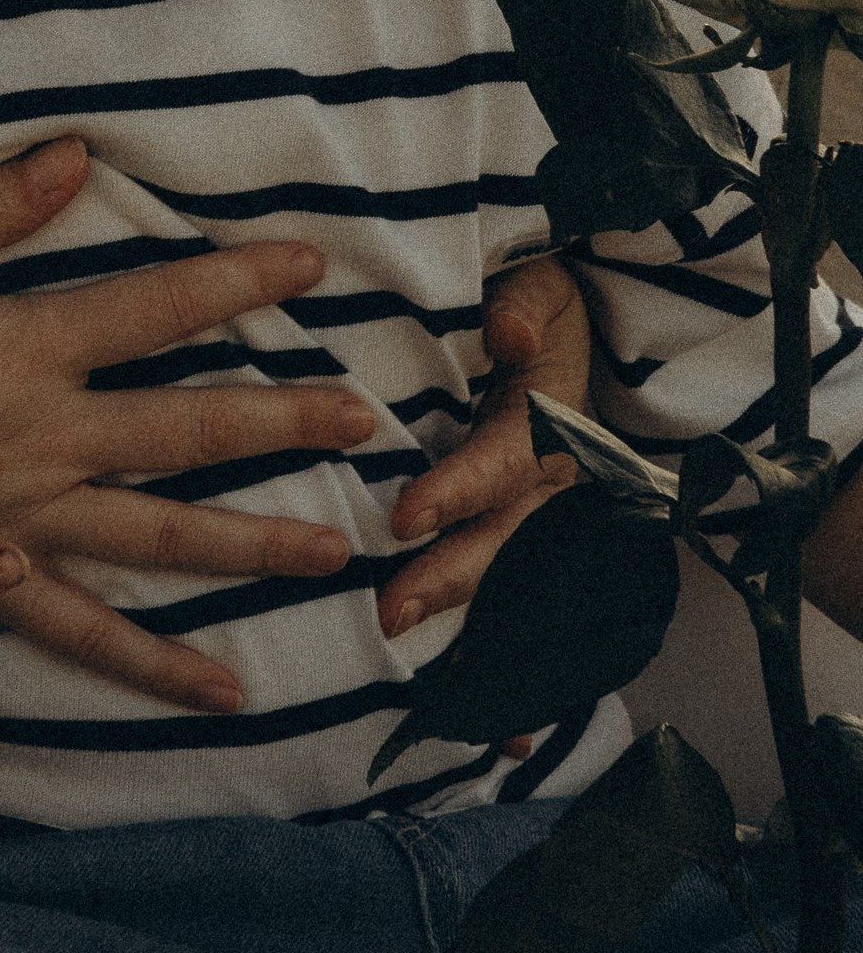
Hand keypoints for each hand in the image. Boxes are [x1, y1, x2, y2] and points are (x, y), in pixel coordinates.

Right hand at [0, 137, 376, 713]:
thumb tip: (74, 155)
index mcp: (20, 347)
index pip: (155, 305)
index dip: (237, 277)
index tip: (314, 264)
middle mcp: (42, 437)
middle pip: (188, 428)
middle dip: (286, 420)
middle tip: (369, 420)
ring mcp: (26, 518)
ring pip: (163, 535)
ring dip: (256, 543)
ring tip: (336, 552)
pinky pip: (90, 633)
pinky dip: (159, 667)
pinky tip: (225, 693)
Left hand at [375, 249, 585, 641]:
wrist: (562, 315)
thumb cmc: (534, 298)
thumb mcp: (537, 284)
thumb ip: (523, 305)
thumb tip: (509, 332)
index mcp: (551, 418)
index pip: (504, 463)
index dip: (457, 493)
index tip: (404, 518)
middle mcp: (550, 475)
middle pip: (505, 537)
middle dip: (449, 577)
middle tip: (391, 610)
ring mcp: (538, 506)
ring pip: (502, 566)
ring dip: (453, 605)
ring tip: (392, 630)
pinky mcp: (518, 519)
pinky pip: (498, 574)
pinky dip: (474, 622)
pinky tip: (441, 667)